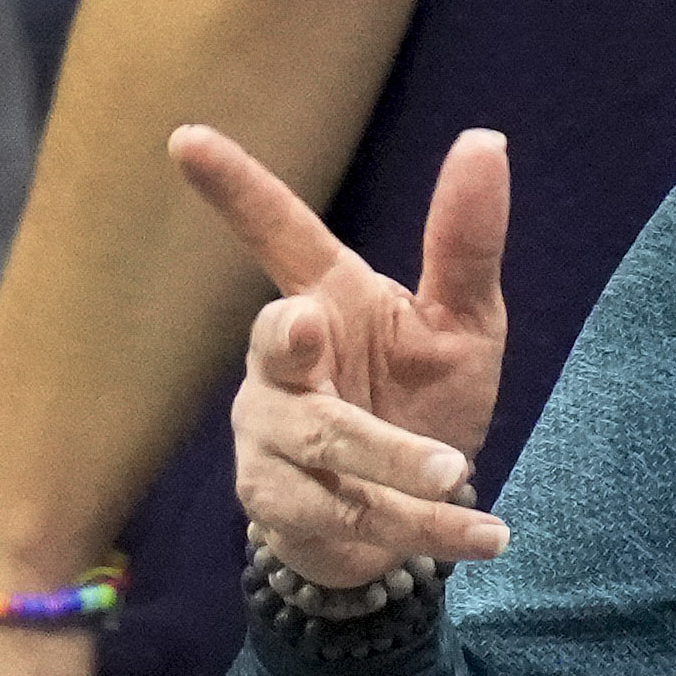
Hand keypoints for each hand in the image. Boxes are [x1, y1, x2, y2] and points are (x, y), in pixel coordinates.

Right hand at [180, 122, 513, 590]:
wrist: (406, 517)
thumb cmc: (423, 402)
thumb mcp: (463, 326)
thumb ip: (466, 245)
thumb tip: (486, 139)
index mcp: (328, 302)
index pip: (276, 236)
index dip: (235, 190)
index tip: (186, 138)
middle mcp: (283, 363)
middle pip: (277, 343)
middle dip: (289, 339)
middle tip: (308, 322)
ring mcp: (269, 433)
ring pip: (323, 439)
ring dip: (393, 456)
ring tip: (456, 472)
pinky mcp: (277, 502)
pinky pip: (348, 512)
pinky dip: (427, 527)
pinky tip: (489, 537)